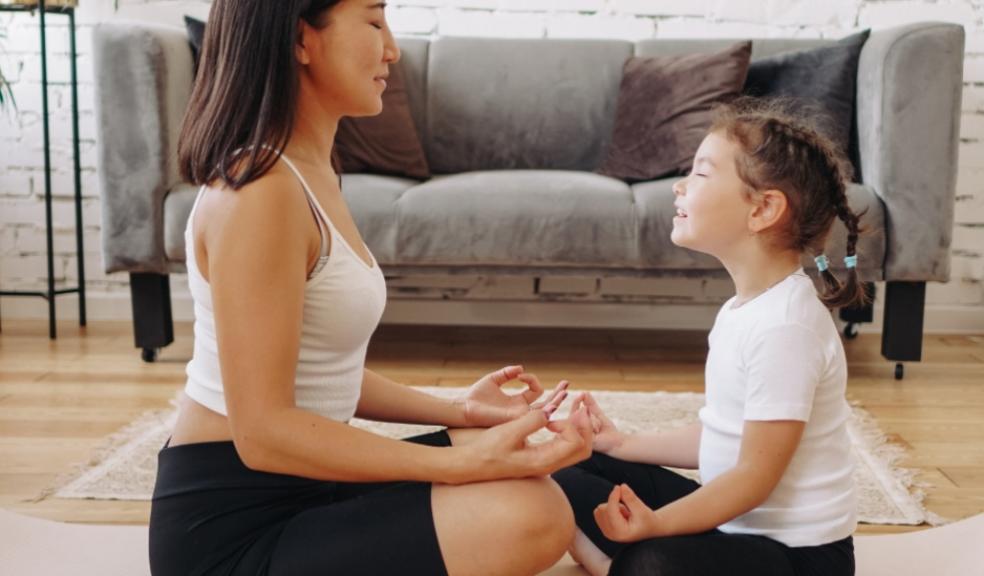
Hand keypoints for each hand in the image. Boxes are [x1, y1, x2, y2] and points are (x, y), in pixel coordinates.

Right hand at [457, 403, 593, 482]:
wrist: (473, 464)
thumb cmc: (488, 450)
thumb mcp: (509, 432)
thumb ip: (532, 420)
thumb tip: (551, 410)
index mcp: (544, 461)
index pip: (575, 442)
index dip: (569, 424)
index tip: (549, 418)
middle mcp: (549, 465)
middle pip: (584, 449)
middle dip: (585, 427)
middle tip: (576, 409)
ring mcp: (547, 463)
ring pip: (577, 448)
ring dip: (578, 428)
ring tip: (570, 412)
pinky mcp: (542, 458)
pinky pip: (565, 447)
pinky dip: (568, 432)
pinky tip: (556, 421)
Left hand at [459, 365, 569, 426]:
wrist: (465, 408)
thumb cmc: (476, 396)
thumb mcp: (494, 379)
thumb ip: (507, 373)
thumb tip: (521, 368)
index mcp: (517, 401)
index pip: (535, 391)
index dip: (532, 379)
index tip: (520, 375)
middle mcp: (521, 410)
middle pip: (546, 403)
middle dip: (557, 393)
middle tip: (567, 384)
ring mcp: (520, 415)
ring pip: (545, 410)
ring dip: (556, 400)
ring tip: (566, 391)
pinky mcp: (516, 419)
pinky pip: (535, 415)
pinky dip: (547, 408)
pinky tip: (555, 400)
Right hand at [552, 392, 624, 453]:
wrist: (616, 442)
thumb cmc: (607, 430)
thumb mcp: (597, 414)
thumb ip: (590, 404)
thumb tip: (584, 392)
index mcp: (578, 425)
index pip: (573, 411)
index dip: (576, 402)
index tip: (581, 394)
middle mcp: (576, 431)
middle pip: (576, 414)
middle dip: (588, 412)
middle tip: (596, 418)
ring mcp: (577, 436)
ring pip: (580, 418)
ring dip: (593, 419)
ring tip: (599, 429)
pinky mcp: (581, 439)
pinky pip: (584, 424)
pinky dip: (594, 424)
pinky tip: (598, 431)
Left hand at [594, 484, 657, 542]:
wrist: (649, 528)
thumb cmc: (647, 520)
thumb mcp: (642, 509)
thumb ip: (631, 499)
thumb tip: (621, 486)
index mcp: (621, 533)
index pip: (611, 511)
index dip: (614, 497)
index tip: (619, 486)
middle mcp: (610, 534)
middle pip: (603, 509)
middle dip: (616, 504)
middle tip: (629, 511)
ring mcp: (605, 531)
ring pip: (601, 508)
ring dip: (613, 506)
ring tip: (625, 514)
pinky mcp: (603, 526)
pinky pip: (600, 510)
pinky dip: (609, 508)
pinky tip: (620, 516)